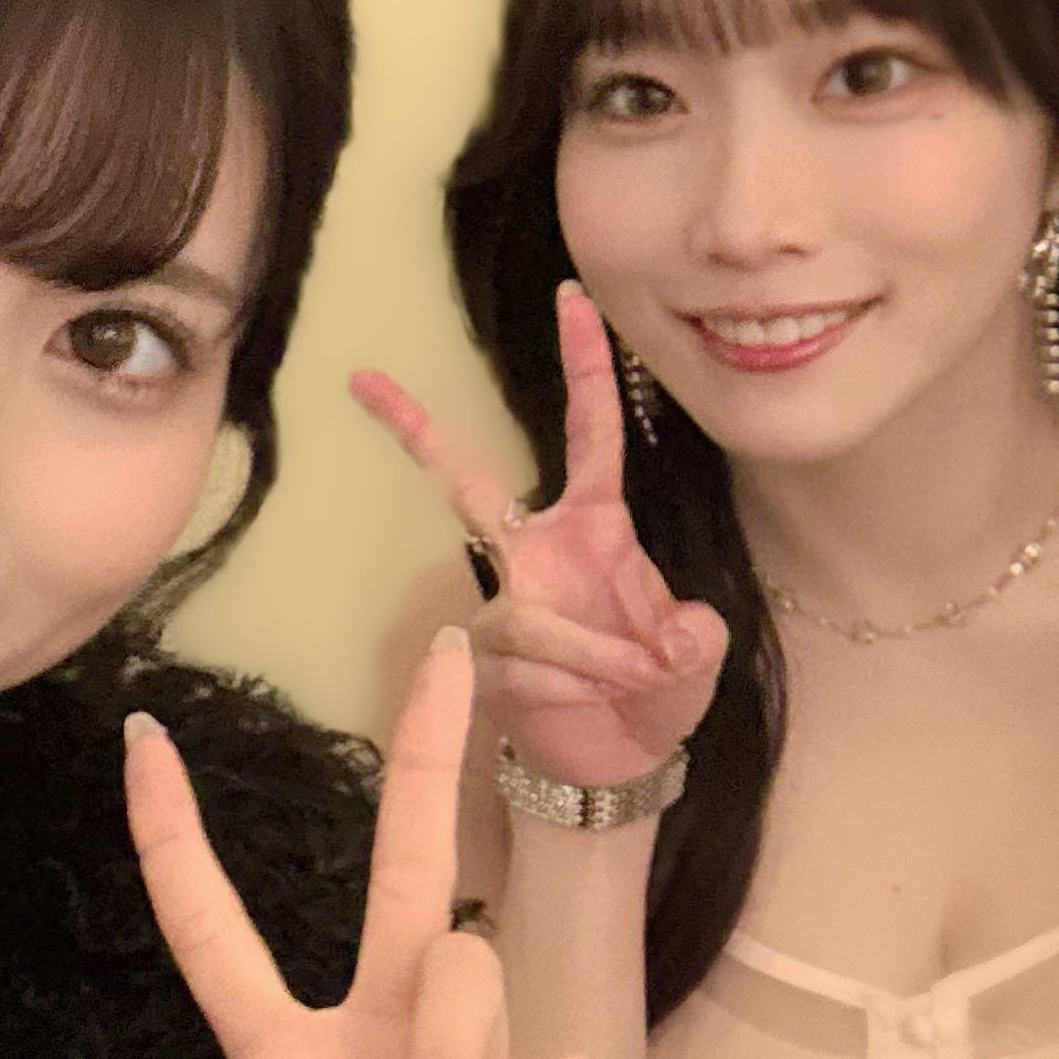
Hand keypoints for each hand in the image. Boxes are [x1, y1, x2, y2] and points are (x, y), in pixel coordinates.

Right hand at [352, 282, 726, 791]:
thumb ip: (694, 638)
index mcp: (594, 525)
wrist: (618, 762)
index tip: (571, 296)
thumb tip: (674, 635)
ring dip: (593, 652)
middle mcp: (535, 552)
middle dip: (415, 430)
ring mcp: (501, 603)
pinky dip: (570, 683)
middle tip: (362, 378)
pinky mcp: (479, 658)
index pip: (589, 432)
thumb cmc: (656, 691)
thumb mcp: (696, 657)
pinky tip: (589, 701)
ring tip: (638, 678)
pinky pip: (521, 660)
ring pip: (528, 610)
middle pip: (466, 481)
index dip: (585, 365)